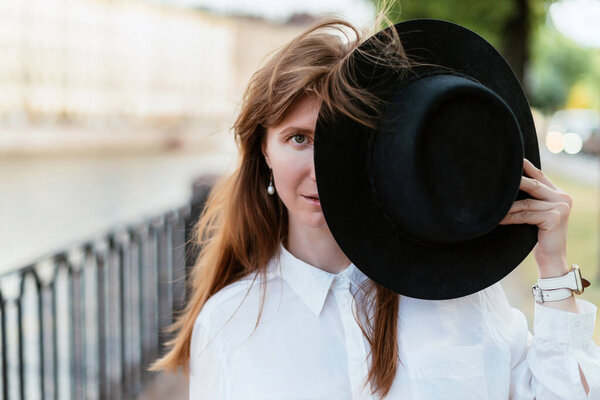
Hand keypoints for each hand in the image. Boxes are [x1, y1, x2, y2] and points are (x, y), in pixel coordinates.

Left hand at [498, 158, 572, 277]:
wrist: (551, 258)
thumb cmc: (538, 236)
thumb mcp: (536, 213)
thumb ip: (530, 199)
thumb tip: (507, 185)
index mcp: (559, 194)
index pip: (540, 176)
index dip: (526, 167)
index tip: (513, 158)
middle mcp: (563, 197)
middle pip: (533, 185)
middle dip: (514, 180)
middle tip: (496, 175)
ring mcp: (561, 207)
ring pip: (526, 203)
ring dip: (506, 206)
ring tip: (491, 205)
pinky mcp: (555, 217)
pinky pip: (526, 215)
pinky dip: (510, 217)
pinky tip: (498, 219)